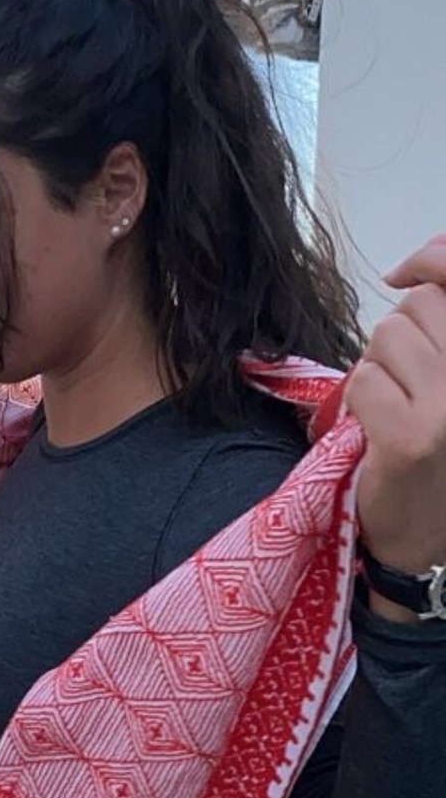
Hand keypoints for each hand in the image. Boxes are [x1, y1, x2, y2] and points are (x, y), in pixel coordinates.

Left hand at [348, 236, 445, 613]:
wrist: (429, 536)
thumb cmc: (441, 450)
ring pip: (386, 340)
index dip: (430, 261)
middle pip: (417, 308)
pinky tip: (379, 431)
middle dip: (399, 339)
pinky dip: (360, 404)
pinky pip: (363, 383)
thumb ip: (442, 318)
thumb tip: (411, 267)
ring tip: (396, 408)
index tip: (403, 275)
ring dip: (377, 372)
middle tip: (409, 384)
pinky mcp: (412, 438)